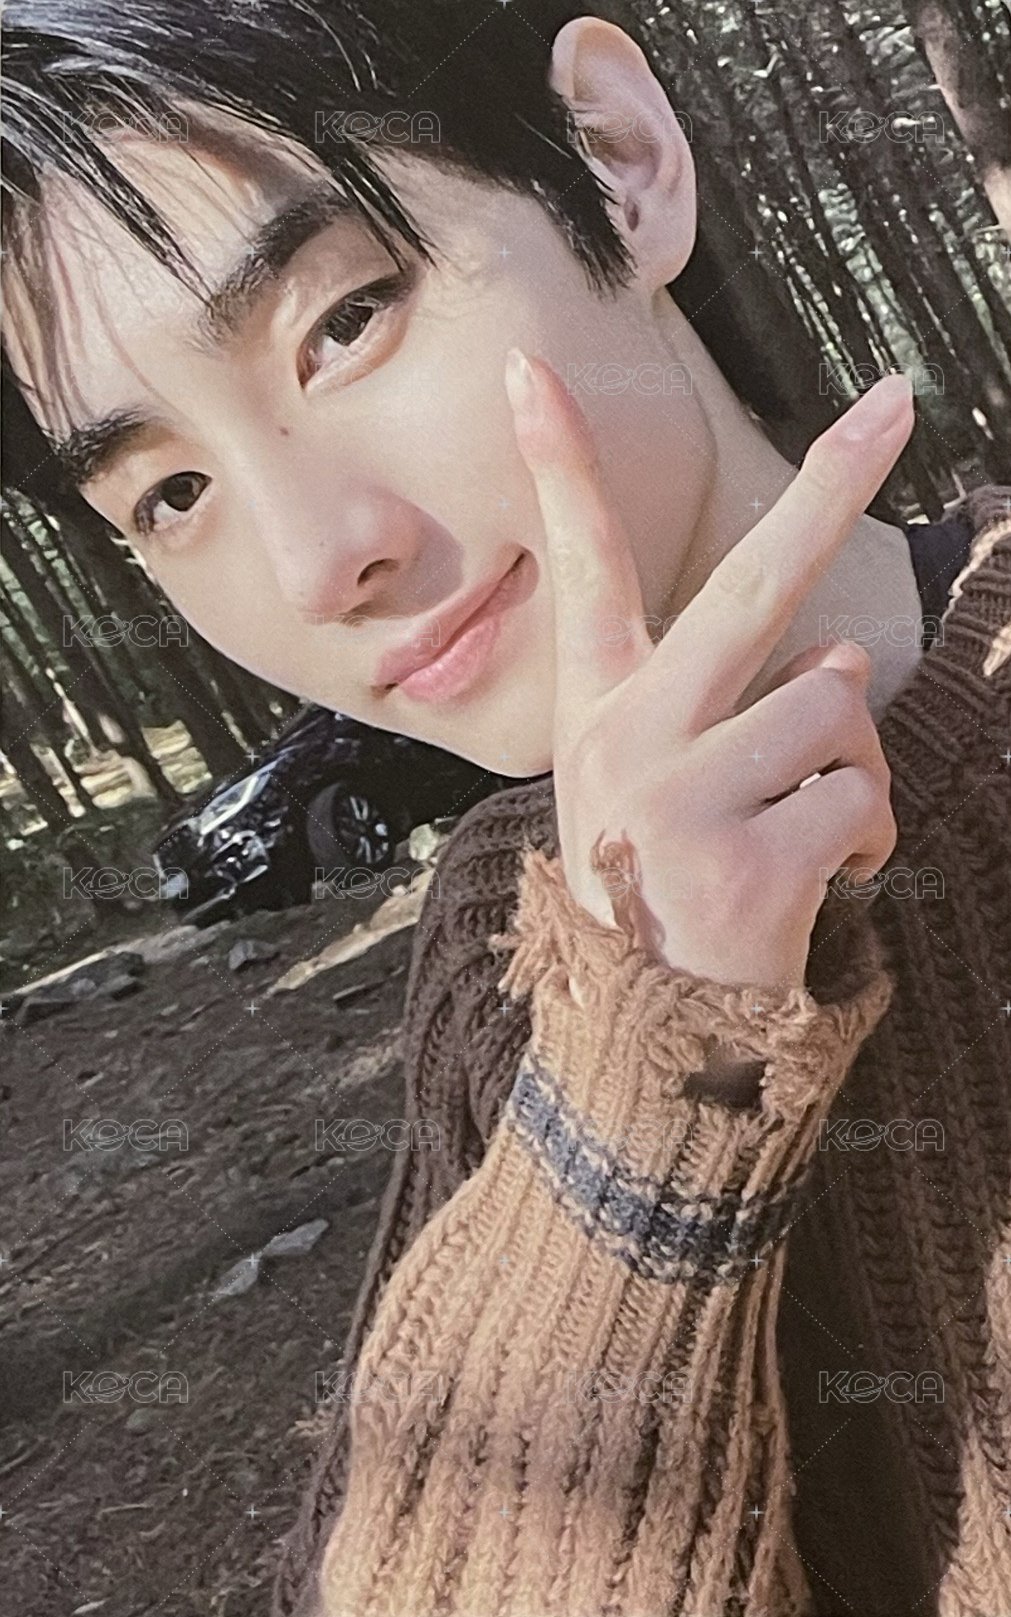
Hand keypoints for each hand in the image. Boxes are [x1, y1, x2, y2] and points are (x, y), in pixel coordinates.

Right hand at [504, 352, 913, 988]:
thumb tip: (840, 664)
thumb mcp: (647, 793)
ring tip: (796, 832)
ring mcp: (684, 794)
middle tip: (896, 399)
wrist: (646, 1041)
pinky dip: (867, 841)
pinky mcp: (750, 855)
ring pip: (836, 707)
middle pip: (751, 585)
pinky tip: (816, 885)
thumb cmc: (657, 895)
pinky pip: (863, 798)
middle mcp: (631, 736)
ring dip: (848, 766)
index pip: (580, 569)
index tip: (528, 367)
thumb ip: (723, 712)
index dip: (558, 467)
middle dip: (832, 484)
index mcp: (601, 711)